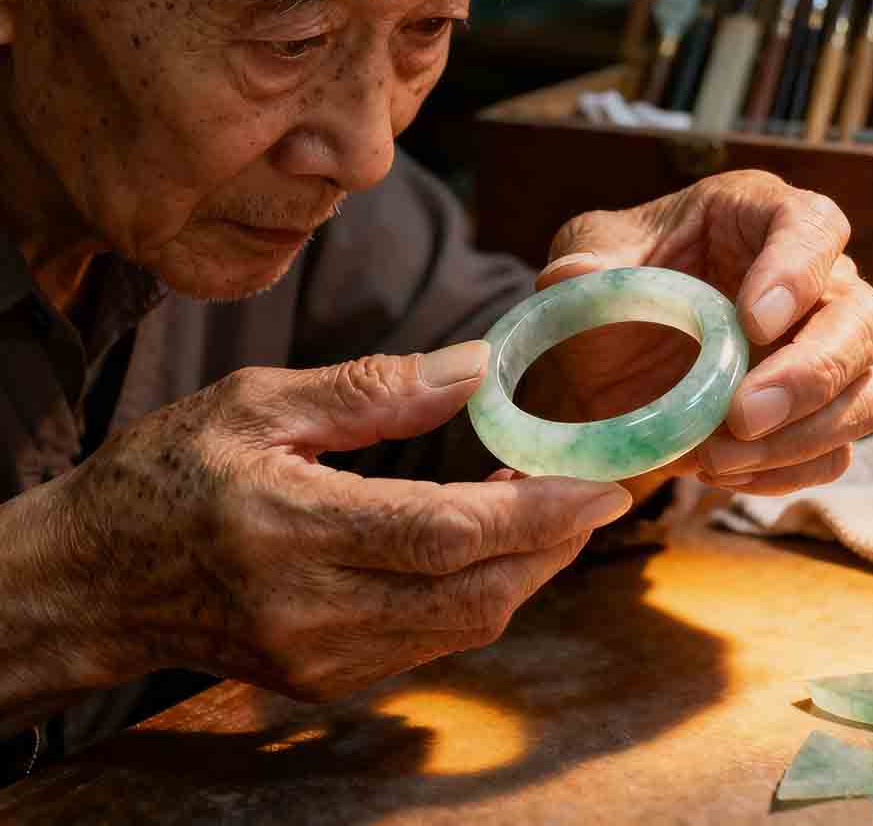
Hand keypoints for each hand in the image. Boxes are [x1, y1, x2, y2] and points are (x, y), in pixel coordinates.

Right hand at [3, 342, 629, 712]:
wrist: (95, 579)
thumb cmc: (166, 474)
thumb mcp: (257, 404)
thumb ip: (372, 390)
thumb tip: (475, 370)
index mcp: (290, 528)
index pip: (447, 532)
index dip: (540, 510)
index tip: (602, 480)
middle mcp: (313, 611)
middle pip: (476, 591)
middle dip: (556, 541)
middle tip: (594, 487)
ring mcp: (322, 658)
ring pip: (466, 624)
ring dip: (527, 568)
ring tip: (551, 508)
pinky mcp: (325, 678)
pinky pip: (433, 641)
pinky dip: (480, 593)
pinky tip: (488, 546)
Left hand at [533, 170, 872, 495]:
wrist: (606, 353)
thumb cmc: (609, 283)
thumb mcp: (586, 256)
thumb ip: (584, 260)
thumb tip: (572, 275)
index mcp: (759, 217)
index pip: (813, 226)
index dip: (798, 272)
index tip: (753, 322)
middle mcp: (812, 282)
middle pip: (864, 319)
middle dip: (812, 373)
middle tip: (741, 413)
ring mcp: (821, 353)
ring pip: (865, 393)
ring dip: (802, 435)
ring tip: (717, 458)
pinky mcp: (812, 415)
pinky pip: (834, 451)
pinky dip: (786, 472)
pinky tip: (724, 473)